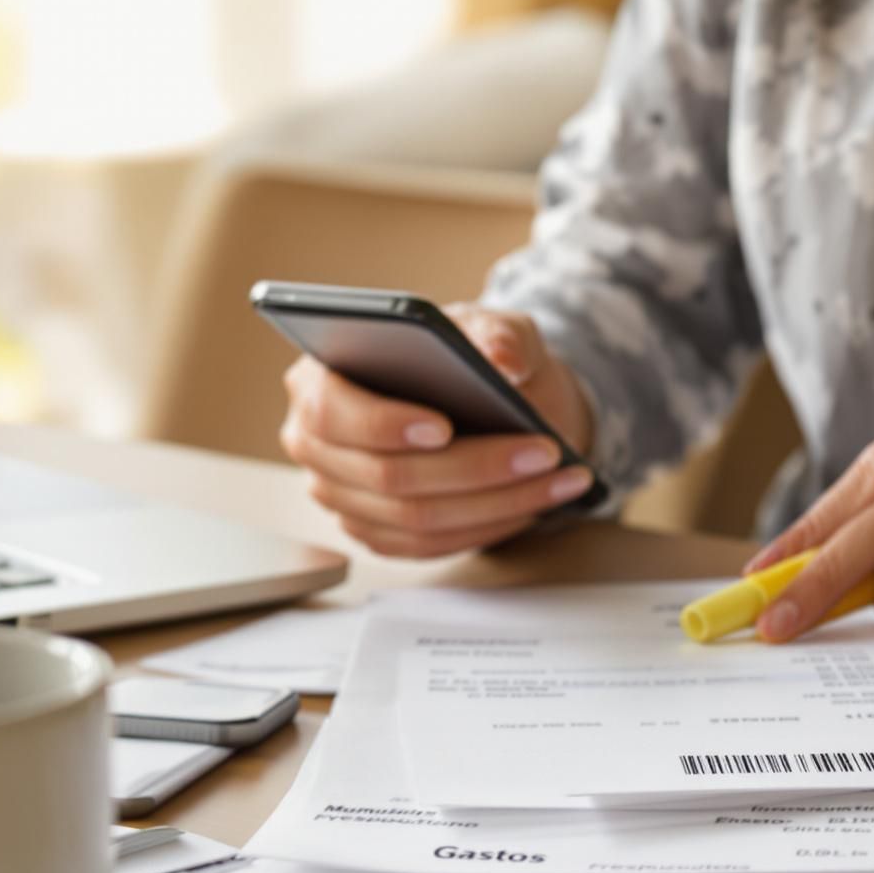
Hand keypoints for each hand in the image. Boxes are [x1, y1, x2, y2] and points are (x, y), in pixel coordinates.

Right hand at [279, 305, 597, 558]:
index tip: (444, 427)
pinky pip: (427, 546)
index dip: (384, 424)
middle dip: (473, 468)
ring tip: (559, 480)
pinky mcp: (373, 531)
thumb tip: (504, 359)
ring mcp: (339, 495)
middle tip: (541, 453)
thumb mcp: (489, 327)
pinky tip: (534, 505)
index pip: (331, 411)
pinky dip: (485, 528)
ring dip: (495, 504)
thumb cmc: (467, 357)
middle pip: (385, 476)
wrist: (481, 398)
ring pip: (414, 518)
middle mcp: (314, 444)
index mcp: (317, 379)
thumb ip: (499, 332)